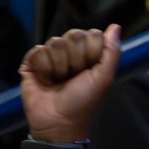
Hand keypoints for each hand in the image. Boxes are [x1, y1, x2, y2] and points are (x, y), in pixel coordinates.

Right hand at [20, 25, 121, 143]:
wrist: (58, 122)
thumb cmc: (84, 103)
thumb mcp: (104, 78)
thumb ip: (112, 52)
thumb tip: (116, 26)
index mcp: (90, 56)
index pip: (93, 34)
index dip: (92, 51)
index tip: (91, 70)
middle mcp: (71, 53)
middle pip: (74, 34)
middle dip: (76, 59)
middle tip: (74, 78)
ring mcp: (51, 56)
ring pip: (55, 42)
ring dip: (60, 66)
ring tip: (59, 82)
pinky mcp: (32, 62)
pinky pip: (38, 51)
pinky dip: (44, 68)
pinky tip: (45, 81)